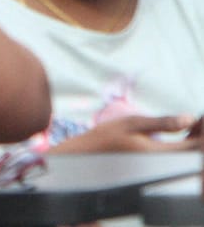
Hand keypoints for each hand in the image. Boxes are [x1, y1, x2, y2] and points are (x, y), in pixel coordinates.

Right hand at [52, 115, 203, 153]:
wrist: (89, 153)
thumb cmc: (108, 136)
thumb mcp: (133, 123)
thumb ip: (163, 122)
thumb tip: (189, 119)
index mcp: (161, 153)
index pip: (195, 146)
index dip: (202, 131)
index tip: (201, 116)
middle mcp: (164, 163)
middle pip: (194, 152)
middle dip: (199, 134)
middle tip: (198, 118)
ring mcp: (160, 164)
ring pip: (187, 153)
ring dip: (193, 138)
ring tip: (192, 122)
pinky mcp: (156, 162)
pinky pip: (178, 153)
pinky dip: (185, 142)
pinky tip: (183, 129)